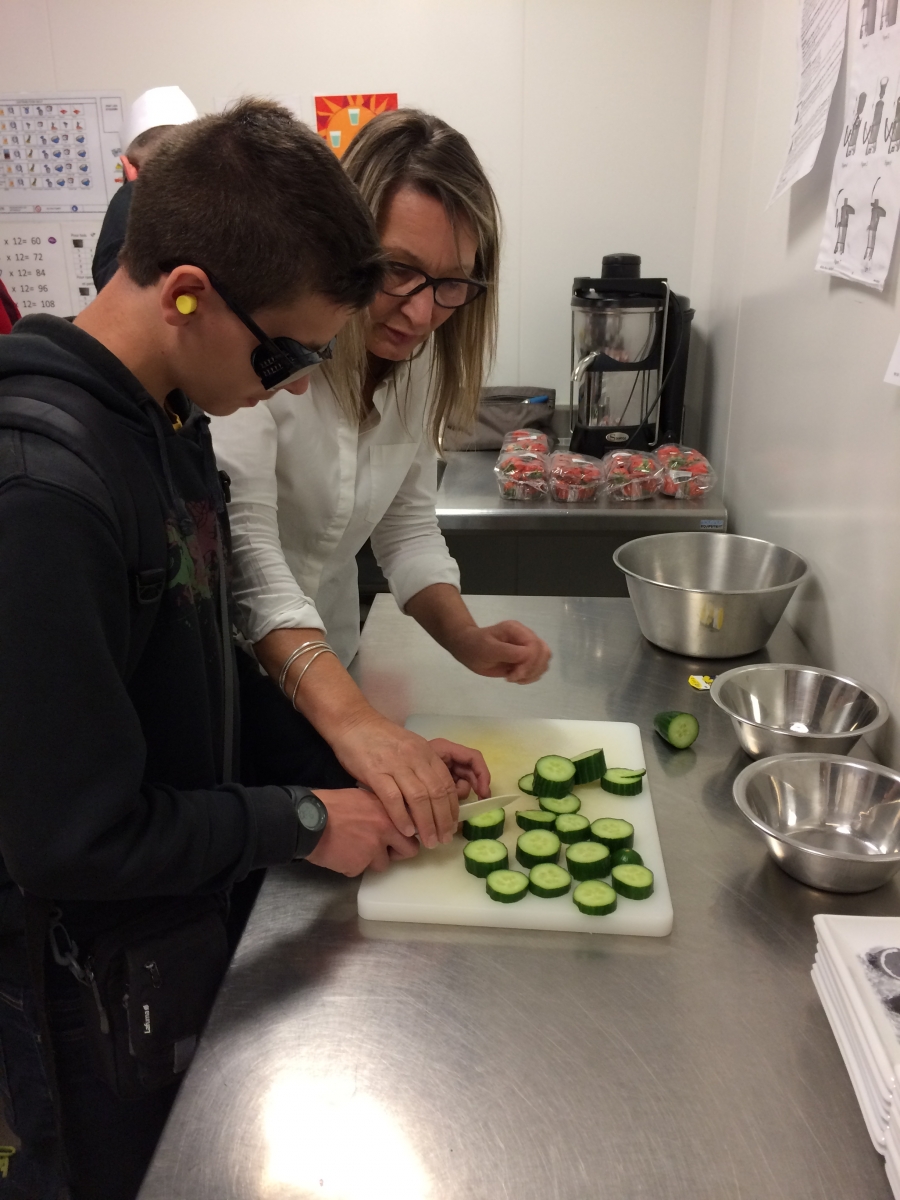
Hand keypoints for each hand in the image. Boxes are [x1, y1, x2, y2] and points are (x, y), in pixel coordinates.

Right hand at [305, 787, 418, 875]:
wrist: (308, 820)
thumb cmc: (332, 804)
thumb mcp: (363, 798)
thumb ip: (381, 810)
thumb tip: (390, 817)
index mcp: (389, 813)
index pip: (413, 830)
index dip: (406, 836)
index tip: (400, 839)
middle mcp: (386, 832)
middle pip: (409, 851)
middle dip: (397, 853)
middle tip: (383, 850)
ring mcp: (373, 851)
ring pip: (381, 865)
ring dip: (370, 860)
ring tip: (352, 848)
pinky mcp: (358, 866)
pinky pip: (358, 870)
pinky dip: (350, 865)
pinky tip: (339, 853)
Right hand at [332, 713, 480, 847]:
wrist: (353, 723)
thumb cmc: (380, 738)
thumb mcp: (410, 747)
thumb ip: (422, 768)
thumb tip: (432, 798)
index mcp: (426, 753)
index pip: (447, 784)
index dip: (452, 808)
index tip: (452, 826)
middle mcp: (415, 759)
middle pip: (437, 793)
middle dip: (443, 820)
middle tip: (443, 839)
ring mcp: (396, 765)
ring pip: (419, 799)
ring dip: (426, 823)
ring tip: (429, 841)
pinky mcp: (375, 772)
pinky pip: (393, 799)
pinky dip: (402, 817)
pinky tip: (406, 831)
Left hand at [446, 621, 550, 683]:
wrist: (468, 649)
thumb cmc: (475, 647)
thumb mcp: (489, 649)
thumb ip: (509, 653)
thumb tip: (527, 659)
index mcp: (517, 630)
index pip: (535, 646)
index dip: (530, 663)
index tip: (514, 675)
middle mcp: (525, 637)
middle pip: (544, 652)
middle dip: (532, 669)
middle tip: (513, 677)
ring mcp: (527, 647)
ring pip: (544, 661)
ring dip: (532, 674)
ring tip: (514, 677)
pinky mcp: (526, 658)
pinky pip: (538, 668)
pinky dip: (531, 676)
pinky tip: (516, 678)